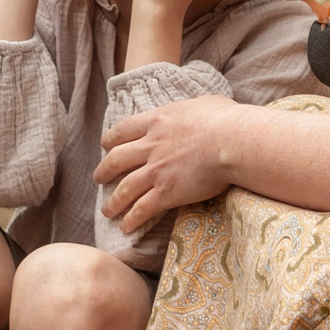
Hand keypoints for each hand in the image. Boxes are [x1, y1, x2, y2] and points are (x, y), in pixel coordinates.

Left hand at [95, 93, 241, 232]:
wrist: (231, 141)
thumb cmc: (226, 119)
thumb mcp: (205, 103)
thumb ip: (194, 109)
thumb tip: (202, 110)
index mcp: (157, 121)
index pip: (123, 130)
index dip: (111, 139)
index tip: (106, 145)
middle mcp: (150, 146)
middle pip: (116, 159)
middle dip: (104, 170)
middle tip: (98, 178)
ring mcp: (156, 170)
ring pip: (124, 188)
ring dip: (113, 201)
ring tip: (107, 211)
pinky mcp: (167, 192)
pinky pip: (142, 208)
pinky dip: (131, 219)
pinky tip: (125, 227)